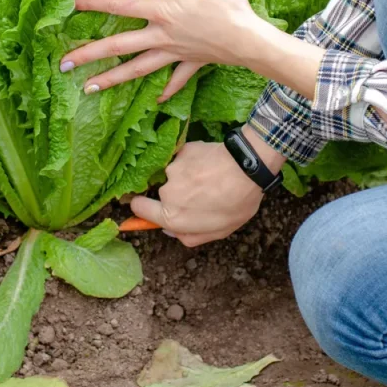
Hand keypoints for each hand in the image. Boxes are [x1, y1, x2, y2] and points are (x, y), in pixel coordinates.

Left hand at [62, 0, 277, 100]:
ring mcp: (175, 54)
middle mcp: (162, 37)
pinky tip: (157, 99)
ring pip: (137, 69)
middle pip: (119, 46)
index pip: (121, 6)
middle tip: (63, 65)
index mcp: (162, 13)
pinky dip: (167, 89)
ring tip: (88, 89)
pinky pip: (176, 79)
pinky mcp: (192, 64)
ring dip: (112, 80)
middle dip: (89, 55)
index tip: (70, 4)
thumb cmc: (229, 8)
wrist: (252, 42)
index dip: (94, 2)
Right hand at [129, 128, 283, 246]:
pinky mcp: (183, 150)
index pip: (139, 209)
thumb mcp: (218, 232)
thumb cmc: (236, 204)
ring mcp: (173, 168)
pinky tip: (211, 164)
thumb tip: (170, 231)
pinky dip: (194, 162)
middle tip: (202, 194)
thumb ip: (189, 236)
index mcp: (172, 216)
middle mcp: (166, 191)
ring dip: (188, 177)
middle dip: (177, 194)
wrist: (247, 168)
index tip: (152, 206)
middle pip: (162, 193)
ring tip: (211, 177)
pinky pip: (183, 159)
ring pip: (175, 175)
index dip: (143, 208)